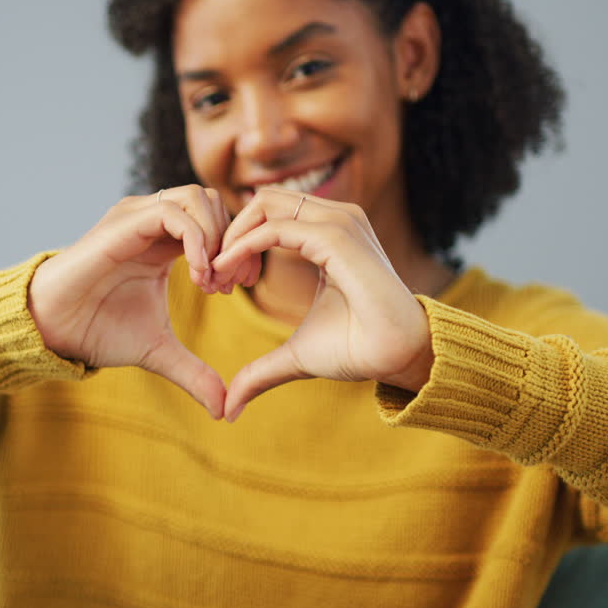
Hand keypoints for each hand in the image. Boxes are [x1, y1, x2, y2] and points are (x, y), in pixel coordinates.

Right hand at [29, 186, 229, 418]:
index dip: (235, 249)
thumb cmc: (97, 330)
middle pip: (211, 200)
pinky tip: (197, 277)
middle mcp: (151, 221)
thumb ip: (193, 373)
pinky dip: (197, 240)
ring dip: (215, 237)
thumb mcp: (158, 352)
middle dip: (231, 239)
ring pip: (196, 197)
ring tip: (210, 281)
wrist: (53, 329)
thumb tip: (223, 410)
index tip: (238, 288)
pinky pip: (172, 213)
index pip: (215, 220)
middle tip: (230, 284)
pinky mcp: (123, 223)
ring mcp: (136, 217)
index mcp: (162, 241)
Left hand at [210, 188, 433, 421]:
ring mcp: (340, 223)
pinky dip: (243, 246)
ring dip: (231, 239)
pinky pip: (275, 228)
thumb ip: (261, 371)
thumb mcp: (296, 354)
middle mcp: (336, 218)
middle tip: (211, 277)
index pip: (269, 213)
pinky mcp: (337, 237)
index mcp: (328, 233)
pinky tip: (229, 274)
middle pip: (262, 201)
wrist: (396, 357)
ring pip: (264, 206)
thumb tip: (229, 406)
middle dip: (227, 233)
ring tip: (217, 278)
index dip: (235, 241)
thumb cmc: (357, 350)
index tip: (217, 282)